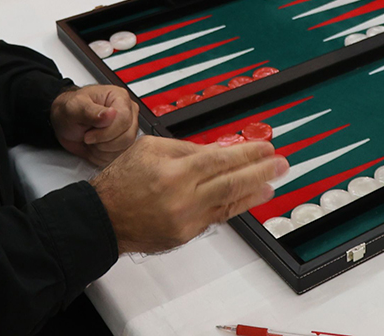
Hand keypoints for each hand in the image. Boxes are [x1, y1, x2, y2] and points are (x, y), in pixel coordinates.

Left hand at [51, 85, 138, 166]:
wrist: (65, 123)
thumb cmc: (70, 110)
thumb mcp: (74, 108)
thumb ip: (91, 111)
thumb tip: (111, 113)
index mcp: (119, 97)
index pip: (124, 120)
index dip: (106, 132)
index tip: (88, 134)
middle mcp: (128, 113)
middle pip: (127, 137)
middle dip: (103, 142)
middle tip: (87, 136)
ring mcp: (127, 129)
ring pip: (122, 149)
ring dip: (100, 149)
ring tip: (90, 138)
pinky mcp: (122, 144)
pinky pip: (116, 158)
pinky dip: (100, 155)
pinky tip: (93, 145)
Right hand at [90, 135, 288, 253]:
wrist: (102, 218)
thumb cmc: (121, 181)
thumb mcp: (151, 149)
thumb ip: (186, 148)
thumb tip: (219, 150)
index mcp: (174, 172)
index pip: (221, 159)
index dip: (247, 153)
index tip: (265, 148)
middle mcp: (183, 198)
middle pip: (232, 182)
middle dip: (261, 172)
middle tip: (280, 164)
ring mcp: (186, 220)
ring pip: (229, 204)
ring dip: (254, 192)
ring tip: (272, 182)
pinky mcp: (185, 235)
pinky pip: (216, 218)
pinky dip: (234, 207)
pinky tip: (247, 199)